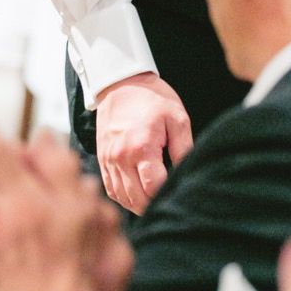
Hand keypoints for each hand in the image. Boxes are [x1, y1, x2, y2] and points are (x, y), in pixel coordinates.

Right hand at [95, 72, 192, 213]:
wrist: (122, 84)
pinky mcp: (102, 160)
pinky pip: (110, 189)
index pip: (153, 188)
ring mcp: (108, 160)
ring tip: (154, 203)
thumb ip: (183, 149)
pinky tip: (137, 196)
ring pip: (122, 198)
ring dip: (138, 206)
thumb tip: (188, 173)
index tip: (177, 194)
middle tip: (168, 203)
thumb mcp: (177, 119)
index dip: (166, 196)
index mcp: (142, 147)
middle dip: (153, 205)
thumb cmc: (153, 100)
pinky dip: (123, 198)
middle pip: (137, 199)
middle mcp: (121, 157)